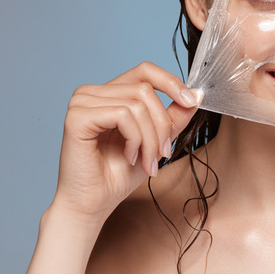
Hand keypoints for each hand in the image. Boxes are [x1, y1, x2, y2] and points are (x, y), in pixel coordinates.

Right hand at [52, 61, 200, 219]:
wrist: (94, 203)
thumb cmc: (118, 174)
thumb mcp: (156, 140)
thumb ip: (174, 116)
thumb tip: (197, 93)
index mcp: (109, 93)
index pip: (145, 70)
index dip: (171, 82)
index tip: (192, 101)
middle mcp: (92, 92)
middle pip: (145, 90)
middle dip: (162, 125)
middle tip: (163, 154)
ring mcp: (81, 102)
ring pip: (137, 104)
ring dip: (150, 138)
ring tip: (147, 161)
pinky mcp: (77, 116)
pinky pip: (123, 115)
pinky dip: (135, 139)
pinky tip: (129, 157)